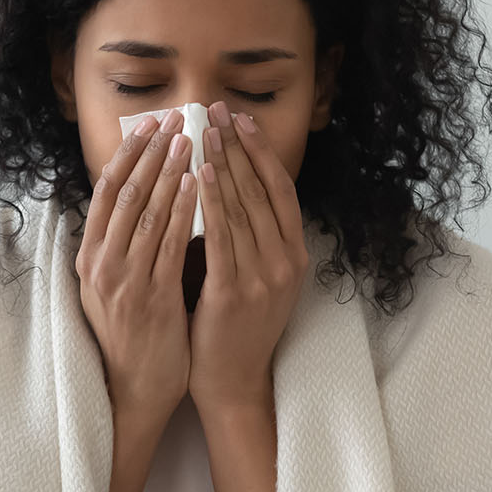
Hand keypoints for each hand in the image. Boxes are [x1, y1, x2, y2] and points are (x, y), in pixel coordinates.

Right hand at [75, 109, 197, 421]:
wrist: (133, 390)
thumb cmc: (132, 336)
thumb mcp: (113, 285)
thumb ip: (122, 245)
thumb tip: (140, 199)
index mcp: (89, 257)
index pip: (106, 192)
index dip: (127, 154)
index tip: (148, 125)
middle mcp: (100, 264)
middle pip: (124, 193)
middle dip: (151, 152)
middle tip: (175, 119)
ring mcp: (123, 281)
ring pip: (146, 212)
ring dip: (169, 172)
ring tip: (190, 141)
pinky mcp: (150, 298)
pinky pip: (168, 244)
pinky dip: (183, 210)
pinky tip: (198, 185)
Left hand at [188, 100, 308, 413]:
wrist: (232, 380)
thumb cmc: (233, 325)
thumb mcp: (254, 275)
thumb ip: (247, 234)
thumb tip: (224, 181)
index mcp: (294, 254)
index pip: (280, 189)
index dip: (260, 151)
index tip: (240, 119)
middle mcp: (286, 262)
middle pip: (261, 190)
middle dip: (236, 147)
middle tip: (216, 111)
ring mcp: (264, 277)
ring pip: (242, 207)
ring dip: (222, 163)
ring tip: (204, 131)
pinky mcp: (236, 292)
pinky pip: (222, 237)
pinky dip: (211, 202)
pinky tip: (197, 174)